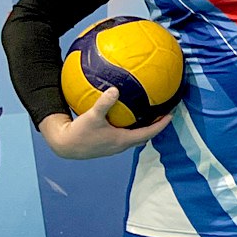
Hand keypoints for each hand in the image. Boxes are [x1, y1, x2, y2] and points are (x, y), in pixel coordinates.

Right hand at [39, 89, 169, 159]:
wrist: (64, 146)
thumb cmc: (78, 133)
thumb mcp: (92, 116)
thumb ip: (104, 103)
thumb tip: (115, 89)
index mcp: (123, 140)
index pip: (149, 133)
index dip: (162, 124)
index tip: (171, 115)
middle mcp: (122, 145)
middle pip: (145, 136)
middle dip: (155, 126)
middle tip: (162, 115)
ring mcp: (115, 147)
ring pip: (135, 138)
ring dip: (143, 128)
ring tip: (147, 116)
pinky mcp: (108, 146)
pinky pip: (125, 137)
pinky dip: (130, 129)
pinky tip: (124, 118)